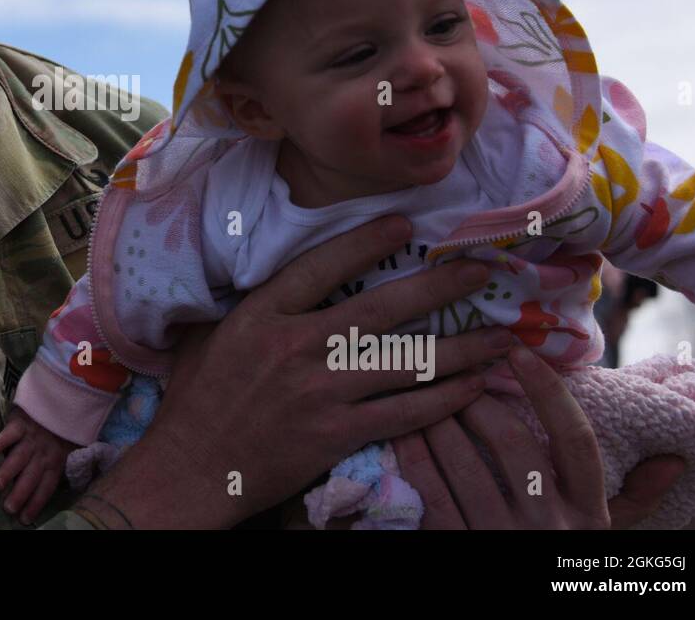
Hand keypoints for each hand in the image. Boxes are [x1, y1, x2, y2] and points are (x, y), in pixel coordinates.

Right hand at [0, 407, 75, 524]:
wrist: (63, 397)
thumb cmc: (61, 427)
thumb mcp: (66, 448)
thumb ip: (54, 466)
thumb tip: (41, 489)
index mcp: (55, 461)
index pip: (46, 487)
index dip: (36, 503)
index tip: (23, 519)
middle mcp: (43, 453)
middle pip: (31, 477)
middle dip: (20, 494)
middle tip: (8, 508)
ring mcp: (32, 438)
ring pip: (20, 457)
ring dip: (9, 470)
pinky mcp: (21, 422)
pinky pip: (12, 431)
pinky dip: (4, 439)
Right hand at [73, 215, 511, 528]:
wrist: (191, 469)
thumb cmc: (195, 399)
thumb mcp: (205, 335)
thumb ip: (239, 301)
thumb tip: (255, 263)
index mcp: (263, 314)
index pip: (323, 266)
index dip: (367, 242)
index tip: (406, 225)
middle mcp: (298, 346)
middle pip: (383, 309)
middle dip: (440, 286)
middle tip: (483, 271)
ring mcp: (322, 392)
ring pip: (408, 362)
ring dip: (463, 348)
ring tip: (503, 336)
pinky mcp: (339, 433)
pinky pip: (406, 413)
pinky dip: (445, 399)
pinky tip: (476, 388)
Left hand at [391, 345, 683, 527]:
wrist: (523, 619)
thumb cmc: (558, 555)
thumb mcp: (601, 535)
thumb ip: (634, 498)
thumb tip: (675, 459)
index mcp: (587, 514)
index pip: (576, 440)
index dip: (548, 391)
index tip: (518, 352)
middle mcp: (548, 527)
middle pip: (511, 442)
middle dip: (478, 400)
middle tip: (455, 372)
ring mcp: (500, 540)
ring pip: (463, 463)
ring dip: (438, 418)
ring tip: (426, 392)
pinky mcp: (458, 552)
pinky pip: (430, 493)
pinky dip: (414, 455)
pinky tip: (404, 429)